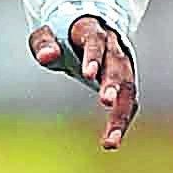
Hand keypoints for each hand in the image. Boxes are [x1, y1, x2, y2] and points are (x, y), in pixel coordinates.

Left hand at [30, 15, 137, 149]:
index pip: (96, 42)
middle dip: (113, 83)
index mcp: (93, 32)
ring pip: (128, 89)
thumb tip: (47, 56)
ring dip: (121, 114)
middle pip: (118, 66)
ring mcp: (123, 66)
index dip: (93, 56)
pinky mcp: (125, 83)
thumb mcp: (46, 34)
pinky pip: (128, 103)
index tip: (88, 75)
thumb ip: (44, 43)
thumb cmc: (62, 35)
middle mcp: (114, 48)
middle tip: (107, 102)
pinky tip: (111, 142)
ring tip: (111, 139)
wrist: (86, 30)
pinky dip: (121, 122)